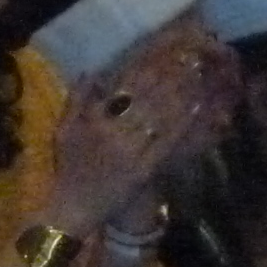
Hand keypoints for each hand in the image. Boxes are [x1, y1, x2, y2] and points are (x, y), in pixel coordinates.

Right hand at [50, 22, 234, 234]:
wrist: (75, 208)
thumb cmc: (69, 169)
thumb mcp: (64, 131)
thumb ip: (77, 100)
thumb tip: (92, 72)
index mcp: (97, 122)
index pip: (126, 92)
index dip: (148, 73)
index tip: (166, 58)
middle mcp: (116, 134)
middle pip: (148, 103)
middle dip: (172, 83)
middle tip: (193, 65)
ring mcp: (132, 153)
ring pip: (161, 121)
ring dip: (182, 102)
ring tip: (201, 84)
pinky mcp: (145, 170)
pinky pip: (167, 147)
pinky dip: (183, 130)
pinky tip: (196, 117)